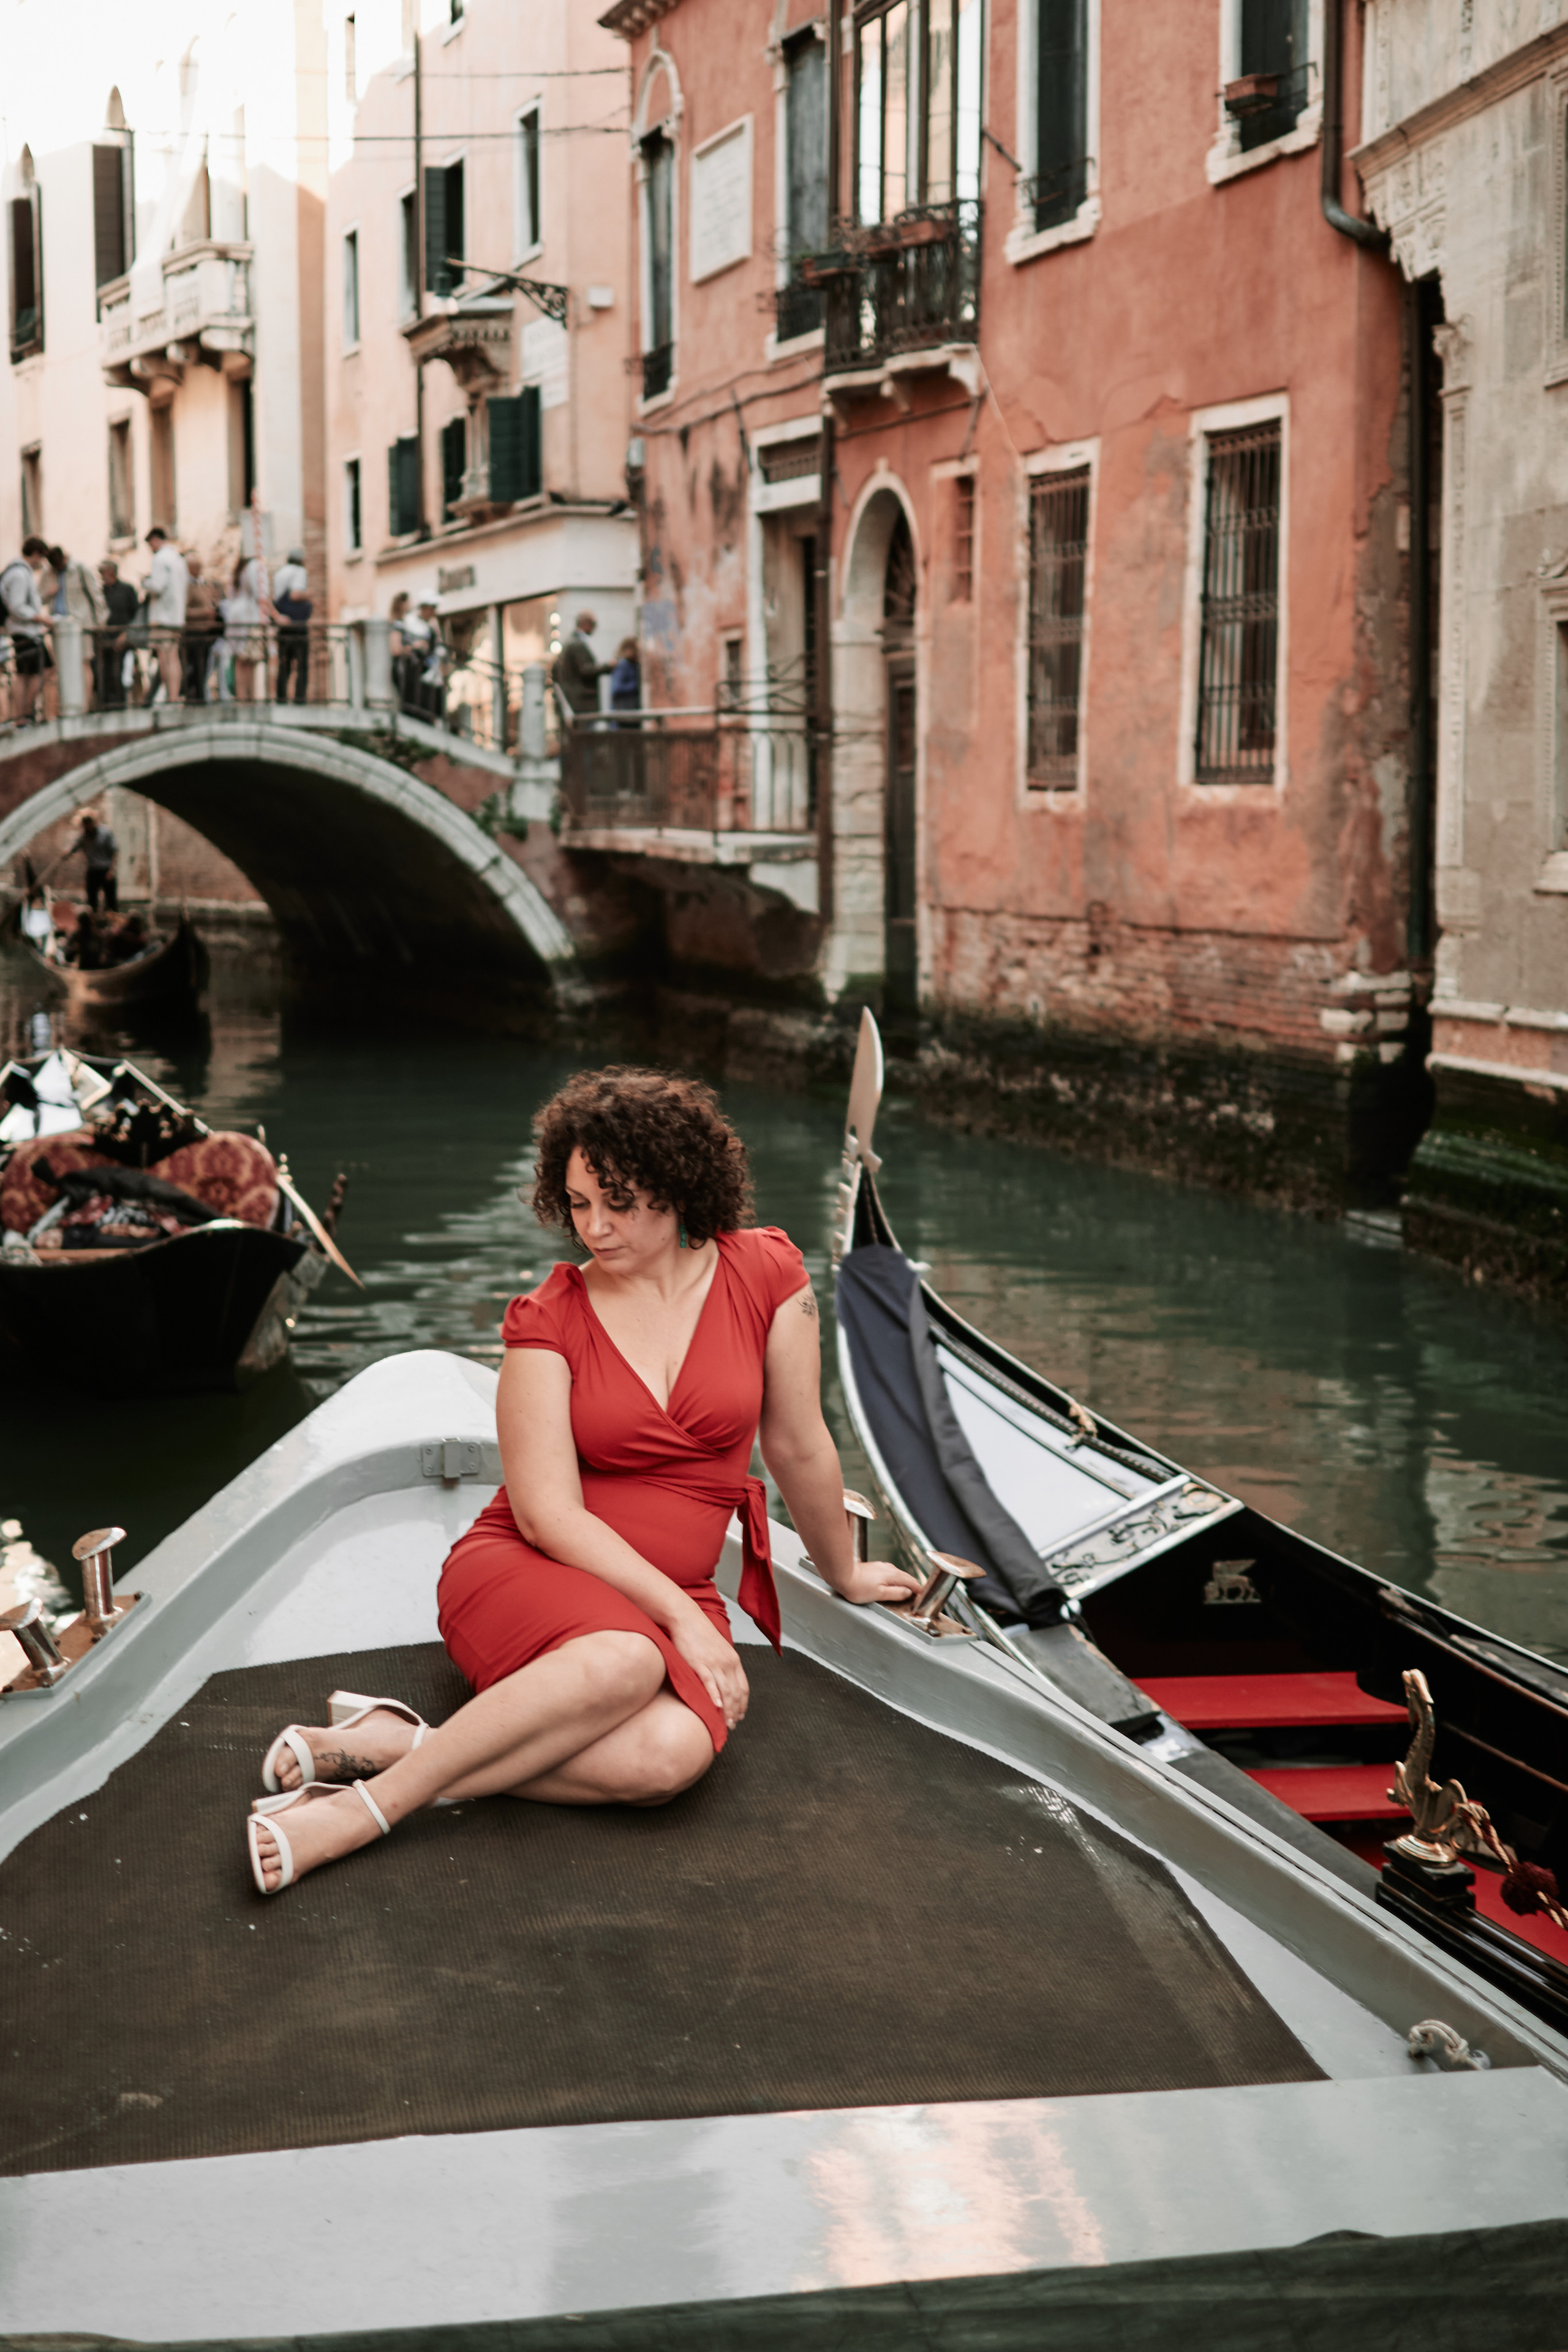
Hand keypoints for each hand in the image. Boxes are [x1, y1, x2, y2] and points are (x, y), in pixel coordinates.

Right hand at [669, 1604, 749, 1730]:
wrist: (686, 1618)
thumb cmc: (700, 1635)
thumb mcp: (718, 1650)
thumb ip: (723, 1666)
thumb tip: (725, 1684)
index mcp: (734, 1660)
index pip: (743, 1687)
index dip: (743, 1704)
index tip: (740, 1715)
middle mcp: (727, 1662)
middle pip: (736, 1692)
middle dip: (735, 1711)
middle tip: (732, 1725)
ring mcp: (714, 1662)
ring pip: (726, 1691)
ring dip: (727, 1709)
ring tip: (725, 1723)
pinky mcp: (699, 1663)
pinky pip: (710, 1682)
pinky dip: (714, 1695)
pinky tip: (716, 1706)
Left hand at [824, 1558, 922, 1607]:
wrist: (842, 1574)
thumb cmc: (858, 1587)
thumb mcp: (880, 1594)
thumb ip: (896, 1593)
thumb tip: (909, 1592)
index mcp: (892, 1575)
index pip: (911, 1582)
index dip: (918, 1589)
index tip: (923, 1596)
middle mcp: (888, 1568)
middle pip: (906, 1577)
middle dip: (913, 1585)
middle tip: (918, 1594)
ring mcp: (881, 1567)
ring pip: (897, 1574)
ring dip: (904, 1582)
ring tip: (907, 1590)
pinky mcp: (874, 1567)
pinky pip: (890, 1573)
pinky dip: (895, 1579)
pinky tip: (892, 1583)